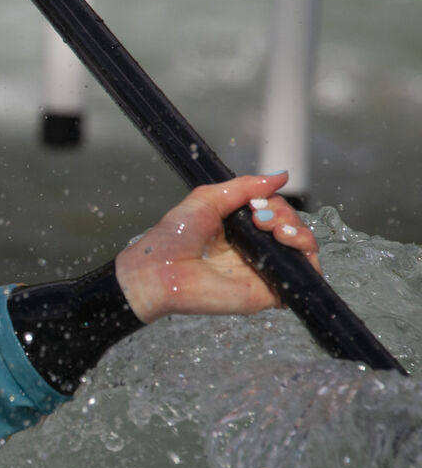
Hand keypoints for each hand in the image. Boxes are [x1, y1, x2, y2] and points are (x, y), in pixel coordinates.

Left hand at [114, 173, 319, 323]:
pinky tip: (286, 243)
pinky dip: (308, 260)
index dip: (275, 205)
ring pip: (304, 251)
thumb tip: (282, 175)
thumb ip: (244, 186)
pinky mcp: (267, 292)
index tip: (255, 204)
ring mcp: (263, 271)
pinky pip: (303, 278)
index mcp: (240, 230)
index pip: (277, 213)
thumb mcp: (207, 199)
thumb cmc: (174, 237)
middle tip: (260, 217)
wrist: (158, 270)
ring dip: (300, 233)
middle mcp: (254, 250)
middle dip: (286, 215)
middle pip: (293, 228)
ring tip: (276, 229)